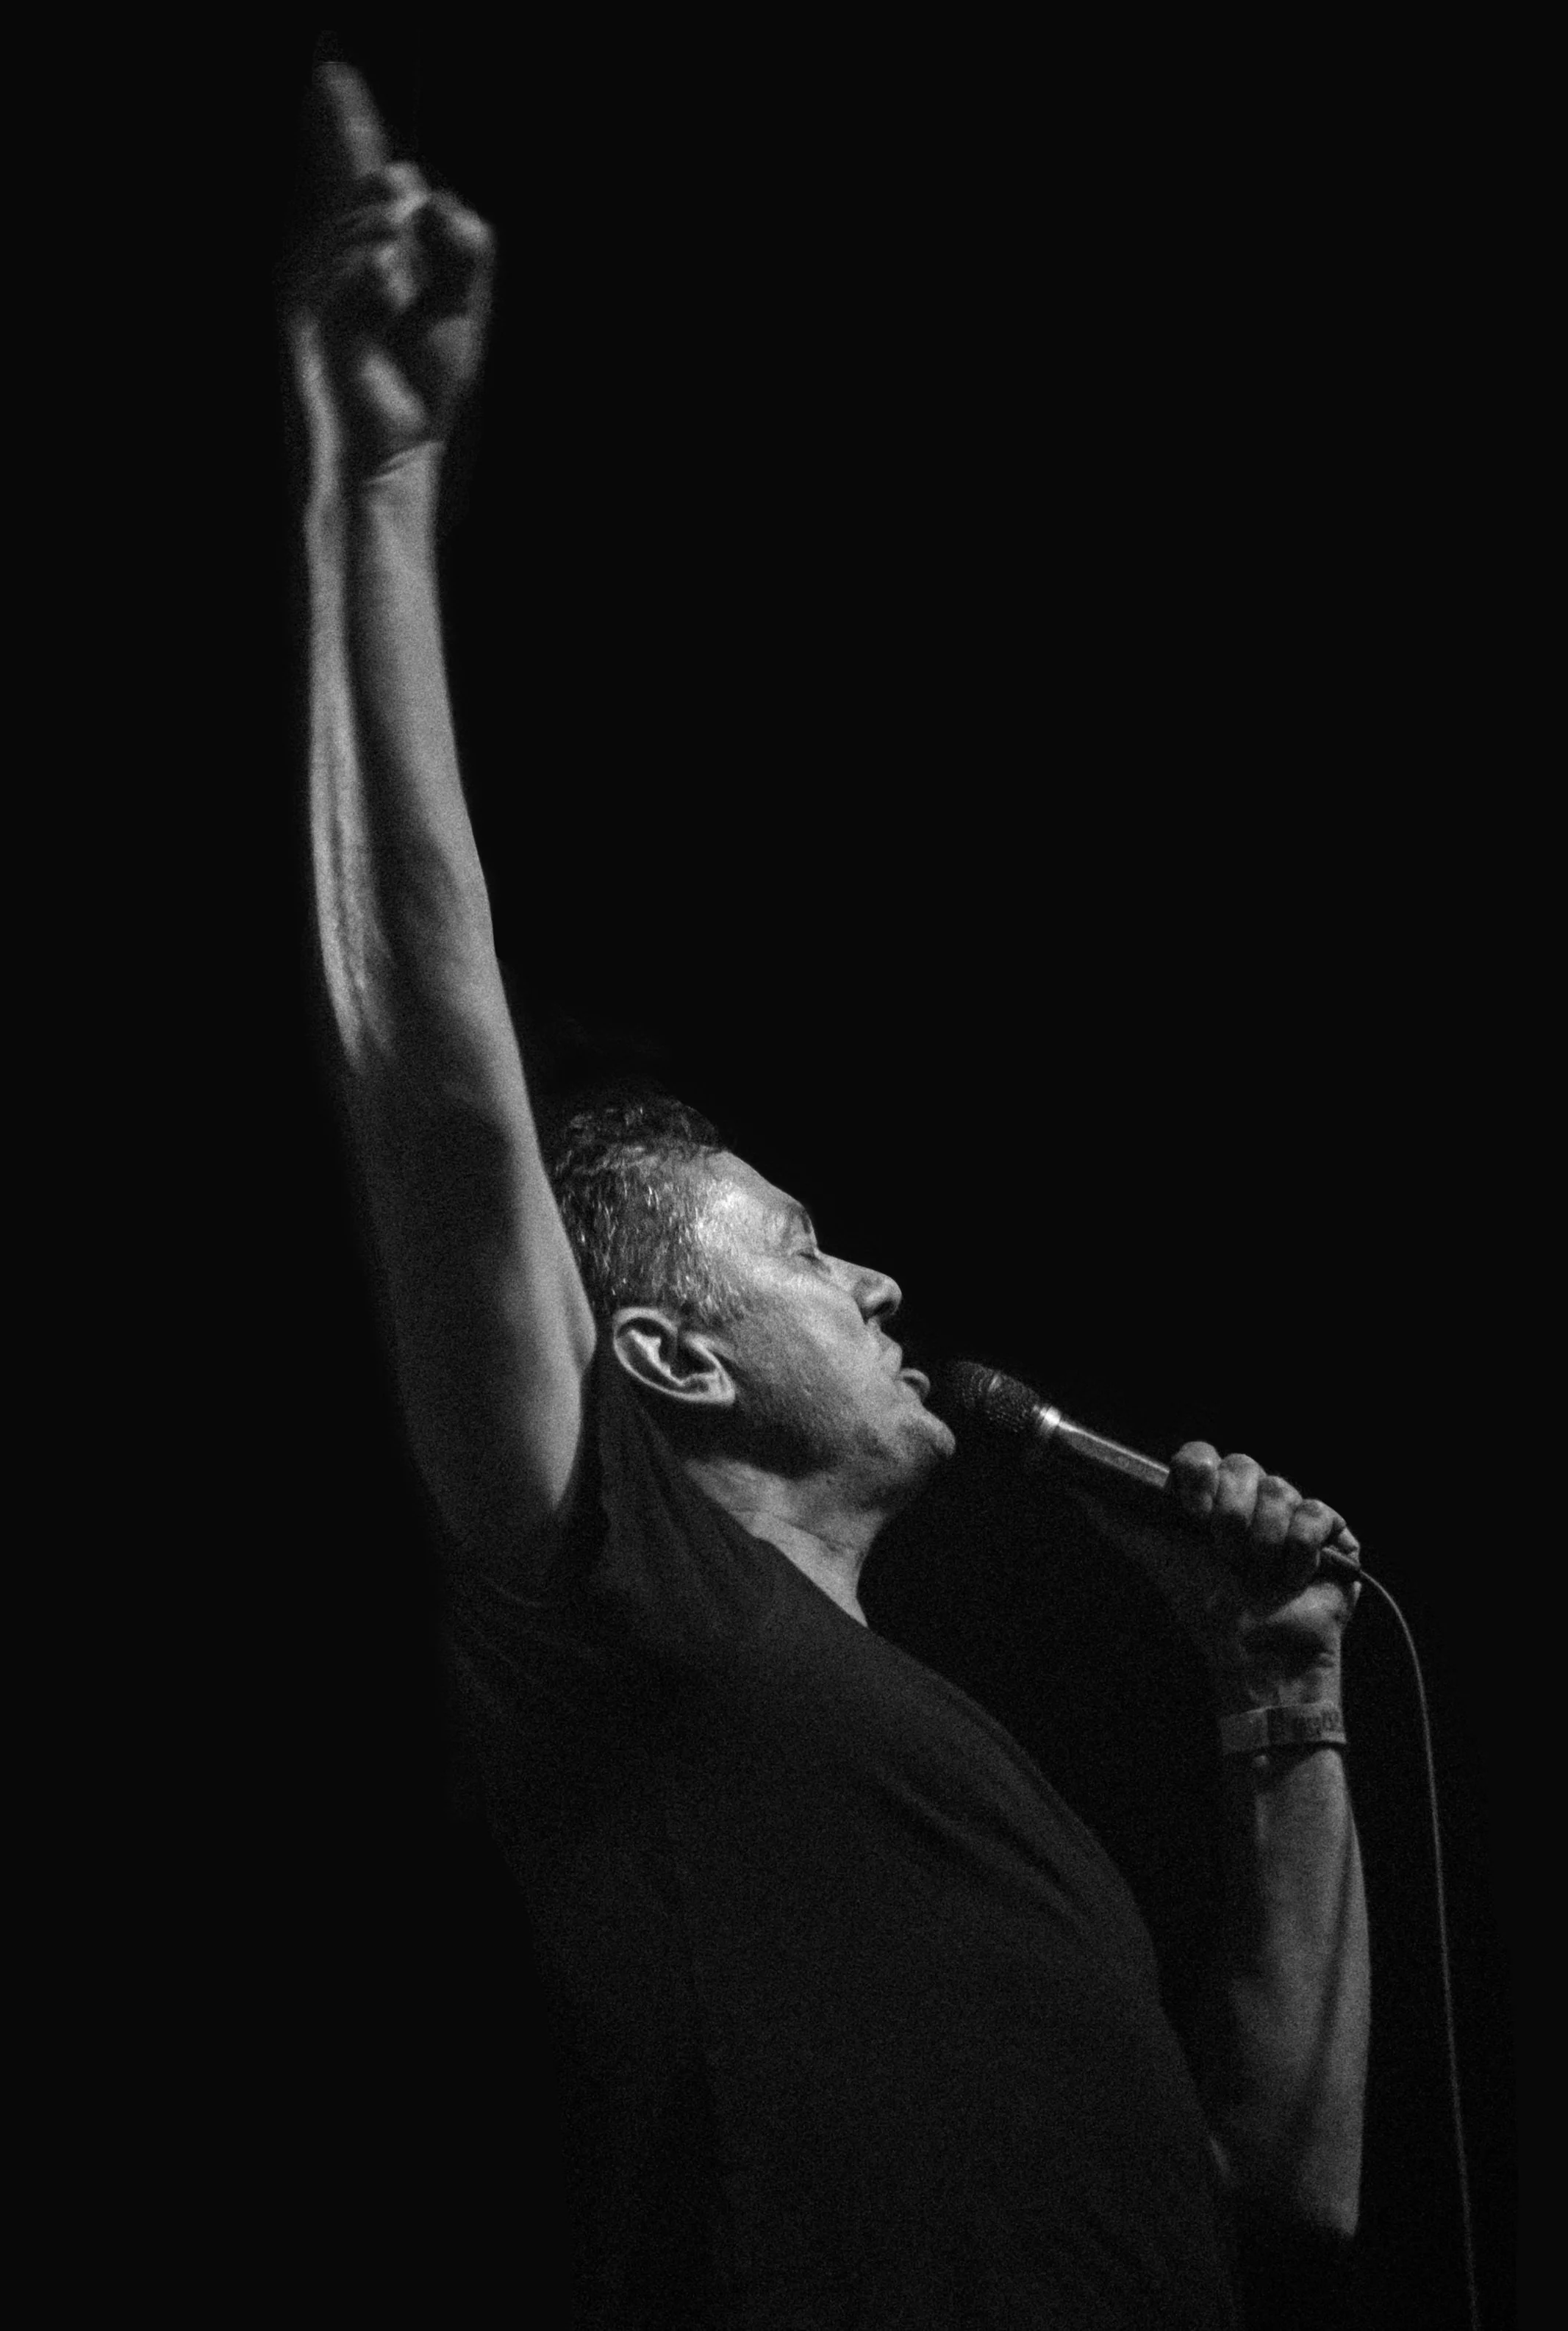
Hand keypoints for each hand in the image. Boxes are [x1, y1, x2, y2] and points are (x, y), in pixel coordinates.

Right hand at [282, 64, 493, 481]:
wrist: (399, 445)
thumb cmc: (423, 379)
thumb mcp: (462, 304)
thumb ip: (463, 245)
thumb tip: (431, 197)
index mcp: (369, 251)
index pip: (361, 175)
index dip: (348, 123)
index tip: (334, 76)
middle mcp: (341, 257)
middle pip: (379, 183)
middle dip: (411, 208)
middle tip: (422, 269)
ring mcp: (328, 281)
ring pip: (376, 221)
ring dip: (408, 253)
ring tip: (405, 301)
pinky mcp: (328, 310)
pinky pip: (371, 264)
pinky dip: (394, 282)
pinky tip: (393, 308)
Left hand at [1072, 1444, 1360, 1710]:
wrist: (1257, 1656)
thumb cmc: (1207, 1608)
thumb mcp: (1156, 1556)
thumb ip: (1118, 1519)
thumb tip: (1075, 1485)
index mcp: (1213, 1499)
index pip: (1203, 1455)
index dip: (1198, 1474)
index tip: (1190, 1508)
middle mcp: (1254, 1500)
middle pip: (1243, 1464)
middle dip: (1231, 1514)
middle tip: (1226, 1553)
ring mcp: (1293, 1515)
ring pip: (1280, 1488)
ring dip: (1263, 1540)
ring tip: (1258, 1574)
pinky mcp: (1332, 1534)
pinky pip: (1317, 1512)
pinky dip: (1299, 1551)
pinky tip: (1292, 1577)